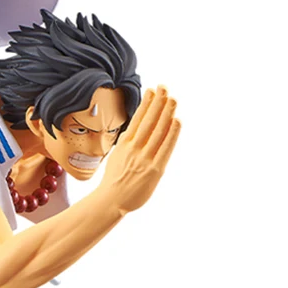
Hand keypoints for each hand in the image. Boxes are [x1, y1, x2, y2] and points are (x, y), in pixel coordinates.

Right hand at [99, 85, 180, 213]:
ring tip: (173, 99)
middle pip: (149, 120)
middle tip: (164, 87)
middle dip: (158, 102)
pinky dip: (172, 133)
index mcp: (124, 144)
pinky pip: (165, 148)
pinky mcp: (155, 170)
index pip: (137, 118)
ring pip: (158, 131)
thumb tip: (136, 132)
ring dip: (166, 113)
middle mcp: (134, 149)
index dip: (146, 103)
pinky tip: (176, 121)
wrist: (111, 200)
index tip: (152, 90)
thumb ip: (128, 145)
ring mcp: (145, 158)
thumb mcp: (117, 157)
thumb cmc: (114, 181)